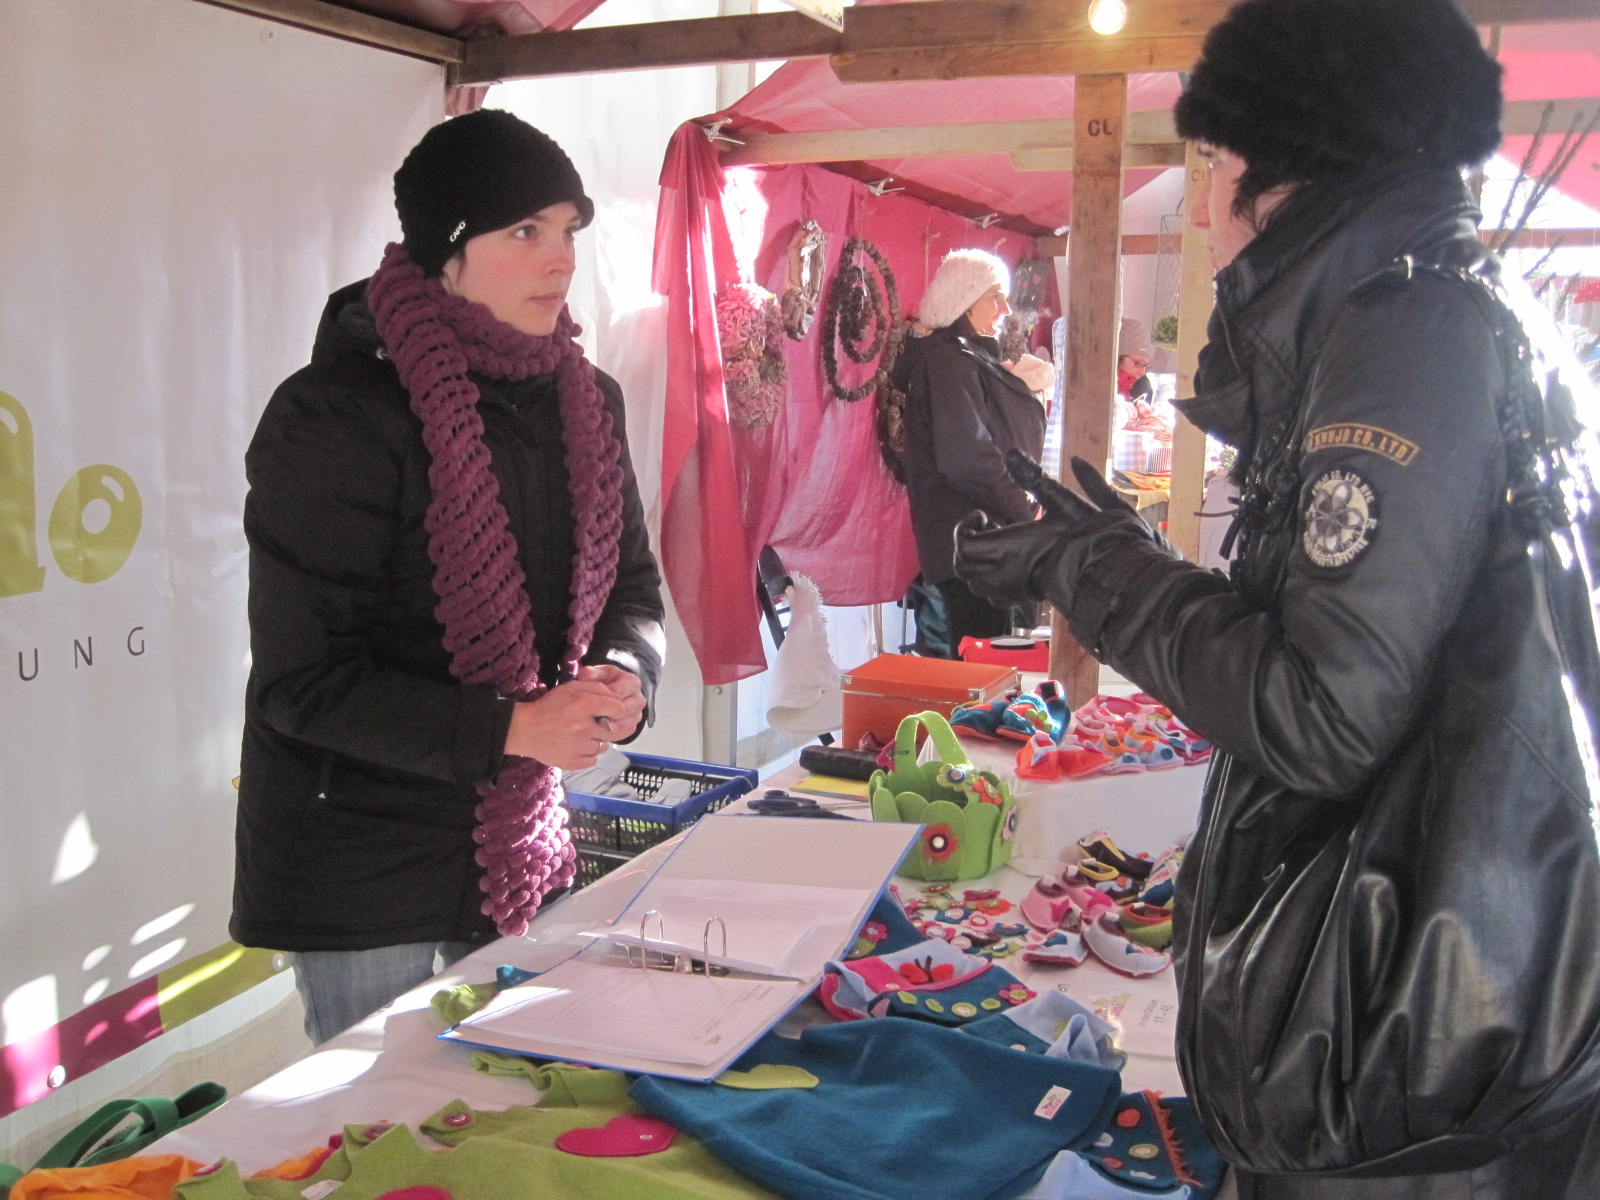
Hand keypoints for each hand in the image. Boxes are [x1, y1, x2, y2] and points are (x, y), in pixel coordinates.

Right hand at [503, 679, 629, 770]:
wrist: (525, 729)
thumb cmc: (550, 706)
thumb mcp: (571, 688)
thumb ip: (597, 688)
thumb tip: (618, 697)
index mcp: (584, 704)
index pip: (619, 709)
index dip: (616, 710)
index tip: (609, 712)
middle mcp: (583, 726)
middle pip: (613, 730)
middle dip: (606, 727)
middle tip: (594, 726)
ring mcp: (578, 747)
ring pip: (603, 747)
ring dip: (597, 742)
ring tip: (581, 736)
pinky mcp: (572, 762)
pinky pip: (593, 760)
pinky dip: (588, 755)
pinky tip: (577, 747)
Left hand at [575, 663, 646, 741]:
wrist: (616, 692)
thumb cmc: (606, 682)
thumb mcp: (599, 673)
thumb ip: (592, 673)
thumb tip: (586, 675)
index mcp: (632, 682)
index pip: (618, 692)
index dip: (601, 697)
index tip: (587, 700)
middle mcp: (639, 699)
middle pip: (623, 710)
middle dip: (605, 713)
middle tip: (588, 715)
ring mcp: (638, 714)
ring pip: (624, 724)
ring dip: (607, 726)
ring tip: (592, 724)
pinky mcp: (634, 726)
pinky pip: (623, 733)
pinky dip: (611, 734)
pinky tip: (598, 731)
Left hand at [953, 452, 1144, 604]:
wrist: (1107, 575)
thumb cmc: (1086, 537)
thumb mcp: (1062, 500)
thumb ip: (1034, 478)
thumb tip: (1010, 453)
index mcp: (1008, 548)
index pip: (964, 545)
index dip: (964, 528)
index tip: (984, 515)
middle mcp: (1003, 574)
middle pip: (962, 565)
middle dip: (967, 545)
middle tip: (988, 528)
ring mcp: (1011, 590)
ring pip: (974, 583)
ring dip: (976, 564)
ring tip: (997, 546)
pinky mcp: (1022, 600)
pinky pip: (992, 597)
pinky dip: (988, 583)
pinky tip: (1006, 566)